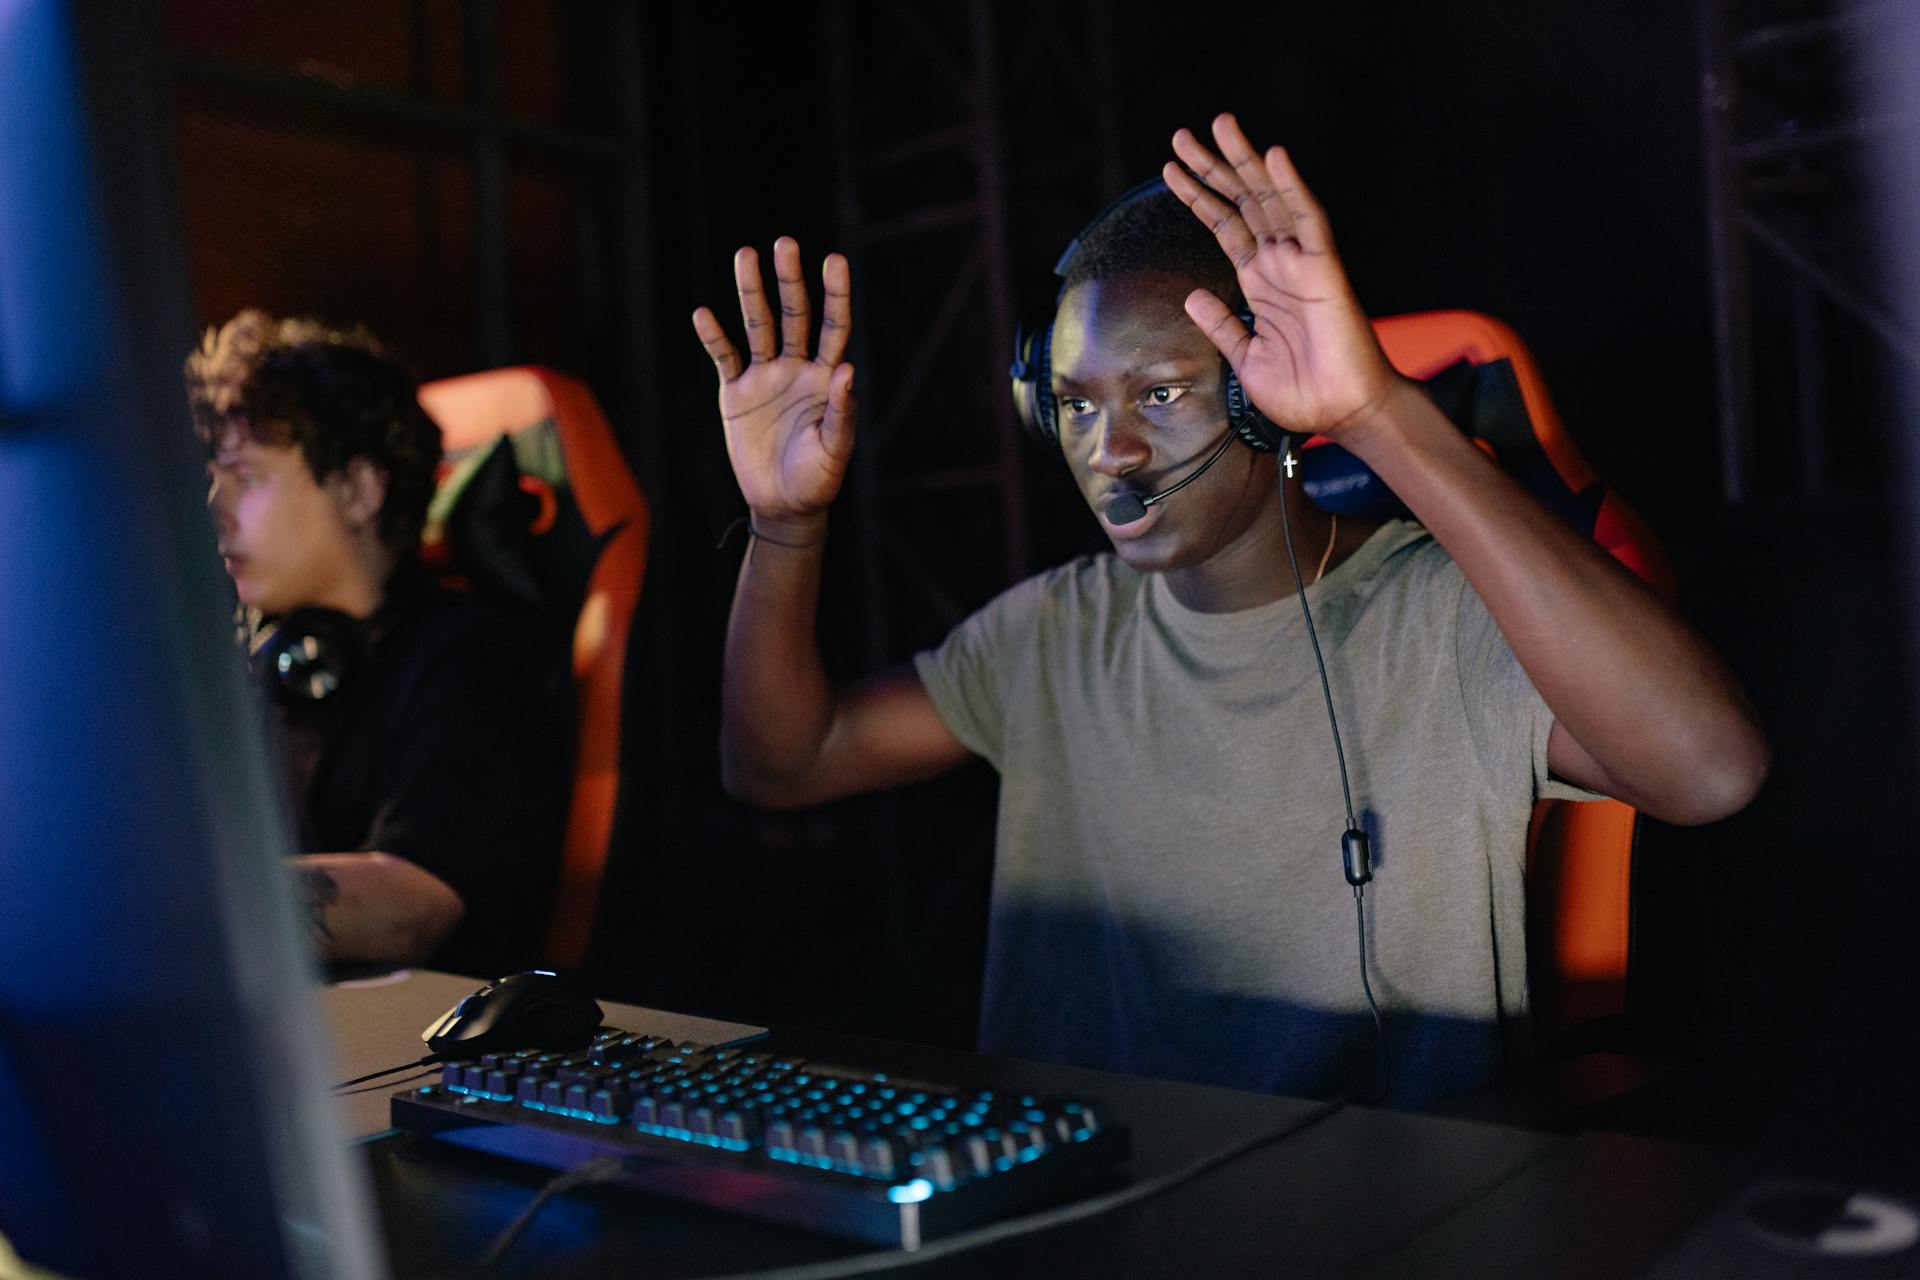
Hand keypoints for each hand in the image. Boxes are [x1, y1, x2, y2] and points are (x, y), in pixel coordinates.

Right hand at [692, 237, 855, 529]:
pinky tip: (703, 314)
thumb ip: (842, 411)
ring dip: (751, 292)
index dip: (834, 294)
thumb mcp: (834, 450)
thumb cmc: (817, 480)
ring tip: (745, 255)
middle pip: (793, 315)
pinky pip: (724, 358)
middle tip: (784, 244)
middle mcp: (796, 368)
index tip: (834, 260)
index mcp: (825, 378)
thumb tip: (848, 368)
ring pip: (757, 326)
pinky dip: (713, 338)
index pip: (833, 326)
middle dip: (789, 280)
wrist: (782, 505)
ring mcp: (765, 377)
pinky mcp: (736, 393)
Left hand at [1163, 113, 1404, 444]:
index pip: (1225, 226)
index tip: (1170, 170)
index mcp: (1260, 282)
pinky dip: (1291, 187)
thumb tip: (1194, 297)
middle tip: (1181, 135)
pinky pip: (1308, 219)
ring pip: (1270, 198)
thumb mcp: (1244, 359)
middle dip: (1212, 167)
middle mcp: (1279, 263)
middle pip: (1241, 201)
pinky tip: (1273, 157)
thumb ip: (1222, 325)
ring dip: (1245, 161)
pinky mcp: (1324, 269)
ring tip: (1219, 126)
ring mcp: (1301, 262)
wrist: (1344, 412)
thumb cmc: (1304, 391)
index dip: (1199, 197)